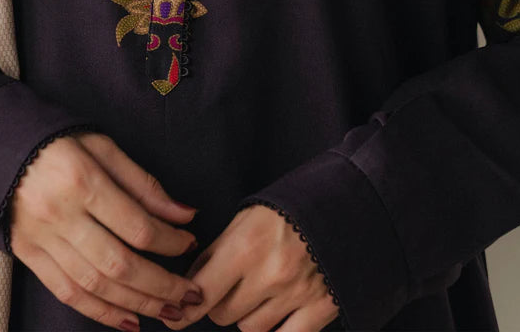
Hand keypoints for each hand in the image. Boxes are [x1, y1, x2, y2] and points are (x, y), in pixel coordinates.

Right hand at [9, 131, 203, 330]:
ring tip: (168, 313)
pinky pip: (67, 292)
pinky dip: (100, 312)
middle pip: (118, 264)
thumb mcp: (104, 147)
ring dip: (137, 305)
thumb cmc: (60, 142)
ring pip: (95, 285)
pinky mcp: (28, 255)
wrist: (0, 148)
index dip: (170, 241)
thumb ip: (144, 184)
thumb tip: (185, 215)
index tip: (190, 244)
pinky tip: (128, 321)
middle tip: (191, 295)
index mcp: (83, 181)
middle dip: (160, 285)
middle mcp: (61, 215)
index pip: (136, 225)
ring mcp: (42, 239)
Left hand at [159, 205, 339, 331]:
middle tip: (231, 284)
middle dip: (220, 302)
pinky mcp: (322, 308)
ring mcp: (297, 294)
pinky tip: (277, 313)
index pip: (202, 291)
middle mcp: (270, 273)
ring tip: (260, 289)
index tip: (174, 315)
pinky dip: (276, 330)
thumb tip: (190, 284)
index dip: (184, 306)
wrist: (346, 201)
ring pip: (250, 329)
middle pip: (222, 314)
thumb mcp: (247, 216)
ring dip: (248, 315)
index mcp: (246, 245)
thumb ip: (218, 251)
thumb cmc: (290, 207)